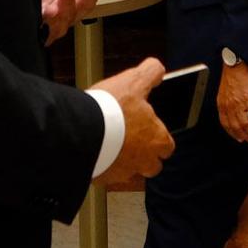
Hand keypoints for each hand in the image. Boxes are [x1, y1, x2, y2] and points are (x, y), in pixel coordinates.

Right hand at [95, 57, 174, 184]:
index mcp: (157, 140)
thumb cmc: (111, 110)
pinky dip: (104, 167)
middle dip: (145, 156)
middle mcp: (144, 161)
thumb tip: (158, 68)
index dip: (160, 137)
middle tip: (132, 140)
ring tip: (112, 146)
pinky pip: (108, 176)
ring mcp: (123, 173)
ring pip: (130, 173)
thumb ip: (150, 73)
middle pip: (152, 166)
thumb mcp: (134, 82)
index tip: (150, 129)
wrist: (80, 132)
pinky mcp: (102, 179)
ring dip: (125, 162)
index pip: (168, 146)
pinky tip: (96, 152)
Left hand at [217, 60, 247, 145]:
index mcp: (222, 104)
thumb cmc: (233, 73)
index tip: (239, 138)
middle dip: (245, 136)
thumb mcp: (226, 90)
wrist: (237, 63)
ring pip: (245, 125)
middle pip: (236, 127)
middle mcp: (228, 106)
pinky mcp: (247, 101)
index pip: (226, 124)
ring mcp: (237, 105)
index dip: (233, 133)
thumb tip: (238, 112)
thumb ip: (230, 102)